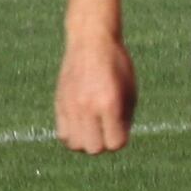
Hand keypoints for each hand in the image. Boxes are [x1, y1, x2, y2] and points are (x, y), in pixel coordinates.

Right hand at [53, 20, 134, 155]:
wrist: (91, 42)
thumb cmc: (117, 65)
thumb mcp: (130, 91)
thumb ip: (125, 117)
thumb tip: (118, 139)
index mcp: (109, 104)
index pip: (115, 143)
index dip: (121, 140)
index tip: (121, 130)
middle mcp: (88, 107)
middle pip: (94, 148)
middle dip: (104, 144)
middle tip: (107, 130)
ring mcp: (70, 106)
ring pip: (75, 144)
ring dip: (86, 142)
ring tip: (93, 129)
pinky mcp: (59, 103)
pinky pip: (62, 133)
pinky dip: (73, 136)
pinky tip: (81, 125)